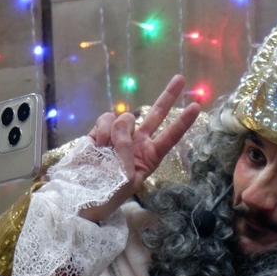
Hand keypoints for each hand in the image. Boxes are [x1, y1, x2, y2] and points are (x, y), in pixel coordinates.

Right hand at [80, 75, 200, 221]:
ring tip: (107, 149)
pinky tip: (98, 144)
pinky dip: (102, 129)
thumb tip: (120, 124)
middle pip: (156, 115)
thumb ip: (126, 151)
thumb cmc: (107, 194)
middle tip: (180, 79)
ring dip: (118, 130)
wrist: (80, 197)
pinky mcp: (99, 132)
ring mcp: (118, 136)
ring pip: (127, 117)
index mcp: (149, 158)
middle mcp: (137, 143)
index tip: (197, 106)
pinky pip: (106, 119)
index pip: (170, 137)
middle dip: (168, 96)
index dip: (182, 122)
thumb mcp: (125, 179)